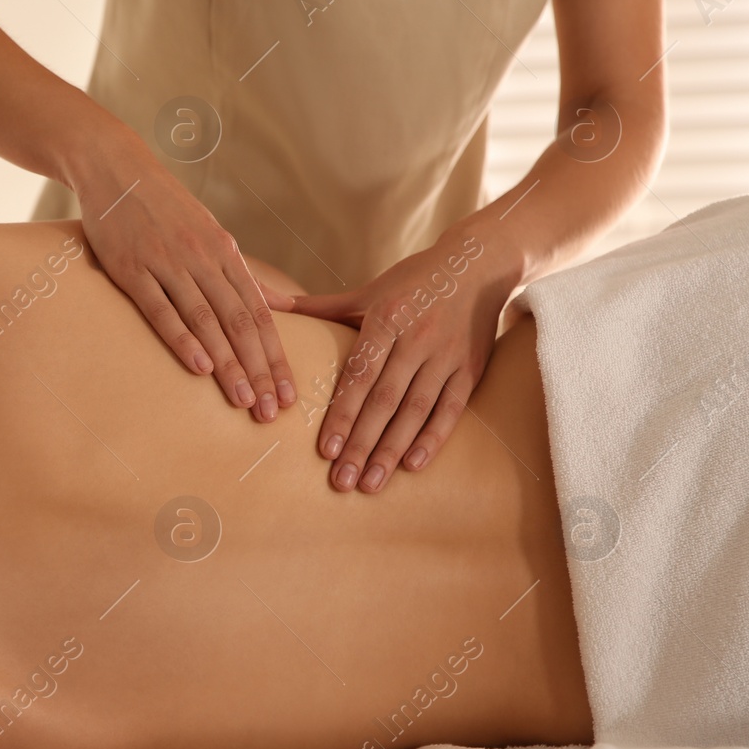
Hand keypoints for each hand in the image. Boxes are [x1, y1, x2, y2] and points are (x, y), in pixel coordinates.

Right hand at [76, 149, 296, 419]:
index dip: (276, 357)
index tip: (289, 395)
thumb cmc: (166, 207)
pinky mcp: (132, 268)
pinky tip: (199, 367)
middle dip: (260, 370)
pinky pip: (161, 309)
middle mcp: (203, 259)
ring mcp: (168, 263)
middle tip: (272, 411)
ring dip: (228, 363)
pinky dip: (182, 338)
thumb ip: (246, 275)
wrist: (116, 168)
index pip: (259, 315)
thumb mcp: (212, 233)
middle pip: (239, 323)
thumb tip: (286, 306)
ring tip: (244, 400)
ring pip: (207, 320)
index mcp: (226, 253)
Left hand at [288, 233, 515, 491]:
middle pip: (385, 401)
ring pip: (416, 411)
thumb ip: (321, 305)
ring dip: (392, 450)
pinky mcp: (471, 369)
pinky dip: (433, 438)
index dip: (342, 414)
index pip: (359, 376)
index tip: (326, 450)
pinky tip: (413, 466)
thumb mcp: (369, 289)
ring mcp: (446, 356)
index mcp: (385, 320)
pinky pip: (451, 410)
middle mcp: (416, 339)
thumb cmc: (414, 279)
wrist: (480, 264)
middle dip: (362, 444)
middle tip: (342, 481)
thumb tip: (268, 303)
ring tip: (371, 483)